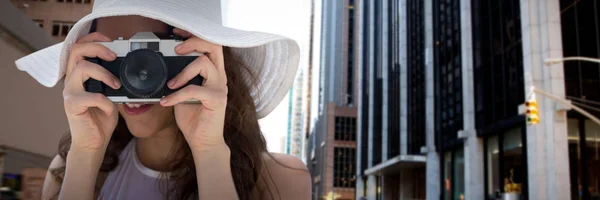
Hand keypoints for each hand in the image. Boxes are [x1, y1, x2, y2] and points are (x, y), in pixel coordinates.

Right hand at [63, 32, 120, 151]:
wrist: (93, 143)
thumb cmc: (101, 118)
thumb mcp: (111, 95)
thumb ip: (114, 81)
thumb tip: (130, 69)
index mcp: (79, 75)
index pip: (79, 47)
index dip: (94, 39)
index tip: (111, 41)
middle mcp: (71, 80)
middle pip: (76, 50)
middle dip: (97, 48)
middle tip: (114, 56)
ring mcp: (69, 92)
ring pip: (82, 68)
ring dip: (105, 74)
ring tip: (116, 85)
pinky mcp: (72, 105)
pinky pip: (91, 96)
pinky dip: (106, 102)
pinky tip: (110, 110)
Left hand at [160, 28, 227, 150]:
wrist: (203, 142)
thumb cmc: (193, 118)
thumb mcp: (181, 94)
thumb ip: (177, 79)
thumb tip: (158, 68)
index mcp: (212, 72)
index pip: (209, 45)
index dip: (193, 36)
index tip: (175, 34)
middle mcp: (219, 76)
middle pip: (213, 46)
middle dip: (193, 42)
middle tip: (176, 49)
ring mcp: (219, 87)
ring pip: (203, 63)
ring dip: (182, 72)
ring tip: (169, 84)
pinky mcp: (217, 99)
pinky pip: (195, 89)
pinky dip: (177, 95)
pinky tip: (166, 101)